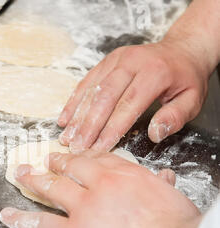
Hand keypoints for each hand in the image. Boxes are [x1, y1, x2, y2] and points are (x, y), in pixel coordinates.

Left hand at [0, 151, 217, 227]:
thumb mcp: (173, 200)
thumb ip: (160, 186)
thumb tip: (163, 177)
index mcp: (126, 174)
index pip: (98, 159)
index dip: (83, 157)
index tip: (76, 156)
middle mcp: (100, 184)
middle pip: (71, 167)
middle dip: (56, 163)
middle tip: (46, 160)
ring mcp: (83, 207)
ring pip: (52, 188)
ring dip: (34, 180)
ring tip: (21, 174)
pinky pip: (41, 223)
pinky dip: (20, 219)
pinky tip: (7, 215)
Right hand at [57, 39, 210, 152]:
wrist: (181, 48)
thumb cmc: (185, 78)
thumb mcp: (192, 98)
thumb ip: (175, 117)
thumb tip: (154, 134)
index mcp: (155, 72)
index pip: (128, 104)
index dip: (111, 128)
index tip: (99, 148)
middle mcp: (132, 63)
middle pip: (104, 97)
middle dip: (88, 125)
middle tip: (77, 146)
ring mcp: (116, 60)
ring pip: (91, 90)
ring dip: (77, 116)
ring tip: (67, 137)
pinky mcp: (106, 62)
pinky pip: (85, 82)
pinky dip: (73, 102)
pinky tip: (65, 119)